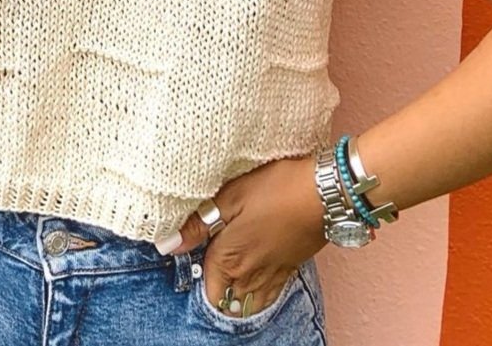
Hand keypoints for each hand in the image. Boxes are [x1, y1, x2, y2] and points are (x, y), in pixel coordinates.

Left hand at [166, 155, 327, 316]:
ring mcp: (273, 275)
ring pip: (249, 303)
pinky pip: (270, 296)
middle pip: (227, 301)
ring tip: (230, 276)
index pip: (207, 287)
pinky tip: (255, 278)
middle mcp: (250, 275)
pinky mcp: (291, 269)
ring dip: (237, 295)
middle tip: (211, 264)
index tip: (194, 254)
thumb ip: (197, 225)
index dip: (198, 274)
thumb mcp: (229, 197)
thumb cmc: (274, 189)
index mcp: (229, 258)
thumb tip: (167, 244)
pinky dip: (259, 294)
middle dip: (216, 290)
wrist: (324, 192)